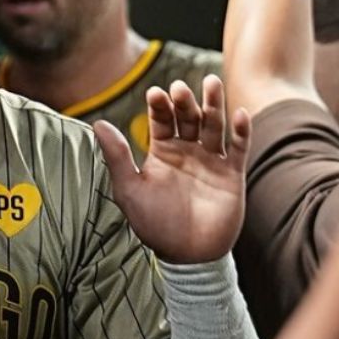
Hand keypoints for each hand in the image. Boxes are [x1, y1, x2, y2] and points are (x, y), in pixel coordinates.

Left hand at [95, 75, 250, 263]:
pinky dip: (241, 131)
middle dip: (184, 102)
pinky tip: (239, 114)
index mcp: (162, 151)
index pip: (161, 120)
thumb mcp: (130, 189)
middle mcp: (187, 150)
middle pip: (188, 118)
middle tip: (179, 88)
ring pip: (213, 126)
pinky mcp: (232, 175)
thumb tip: (97, 123)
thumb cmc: (153, 223)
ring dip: (213, 105)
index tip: (155, 93)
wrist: (186, 256)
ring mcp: (211, 160)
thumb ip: (117, 157)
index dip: (159, 106)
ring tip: (211, 83)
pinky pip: (238, 149)